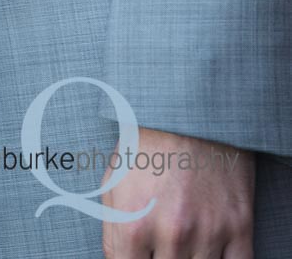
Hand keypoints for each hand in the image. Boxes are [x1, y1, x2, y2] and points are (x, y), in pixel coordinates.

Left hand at [100, 126, 253, 257]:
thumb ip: (114, 235)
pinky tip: (212, 247)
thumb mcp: (114, 186)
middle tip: (165, 242)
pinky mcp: (239, 225)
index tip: (143, 254)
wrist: (187, 110)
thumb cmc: (145, 148)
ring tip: (186, 237)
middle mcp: (172, 233)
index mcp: (135, 225)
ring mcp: (209, 231)